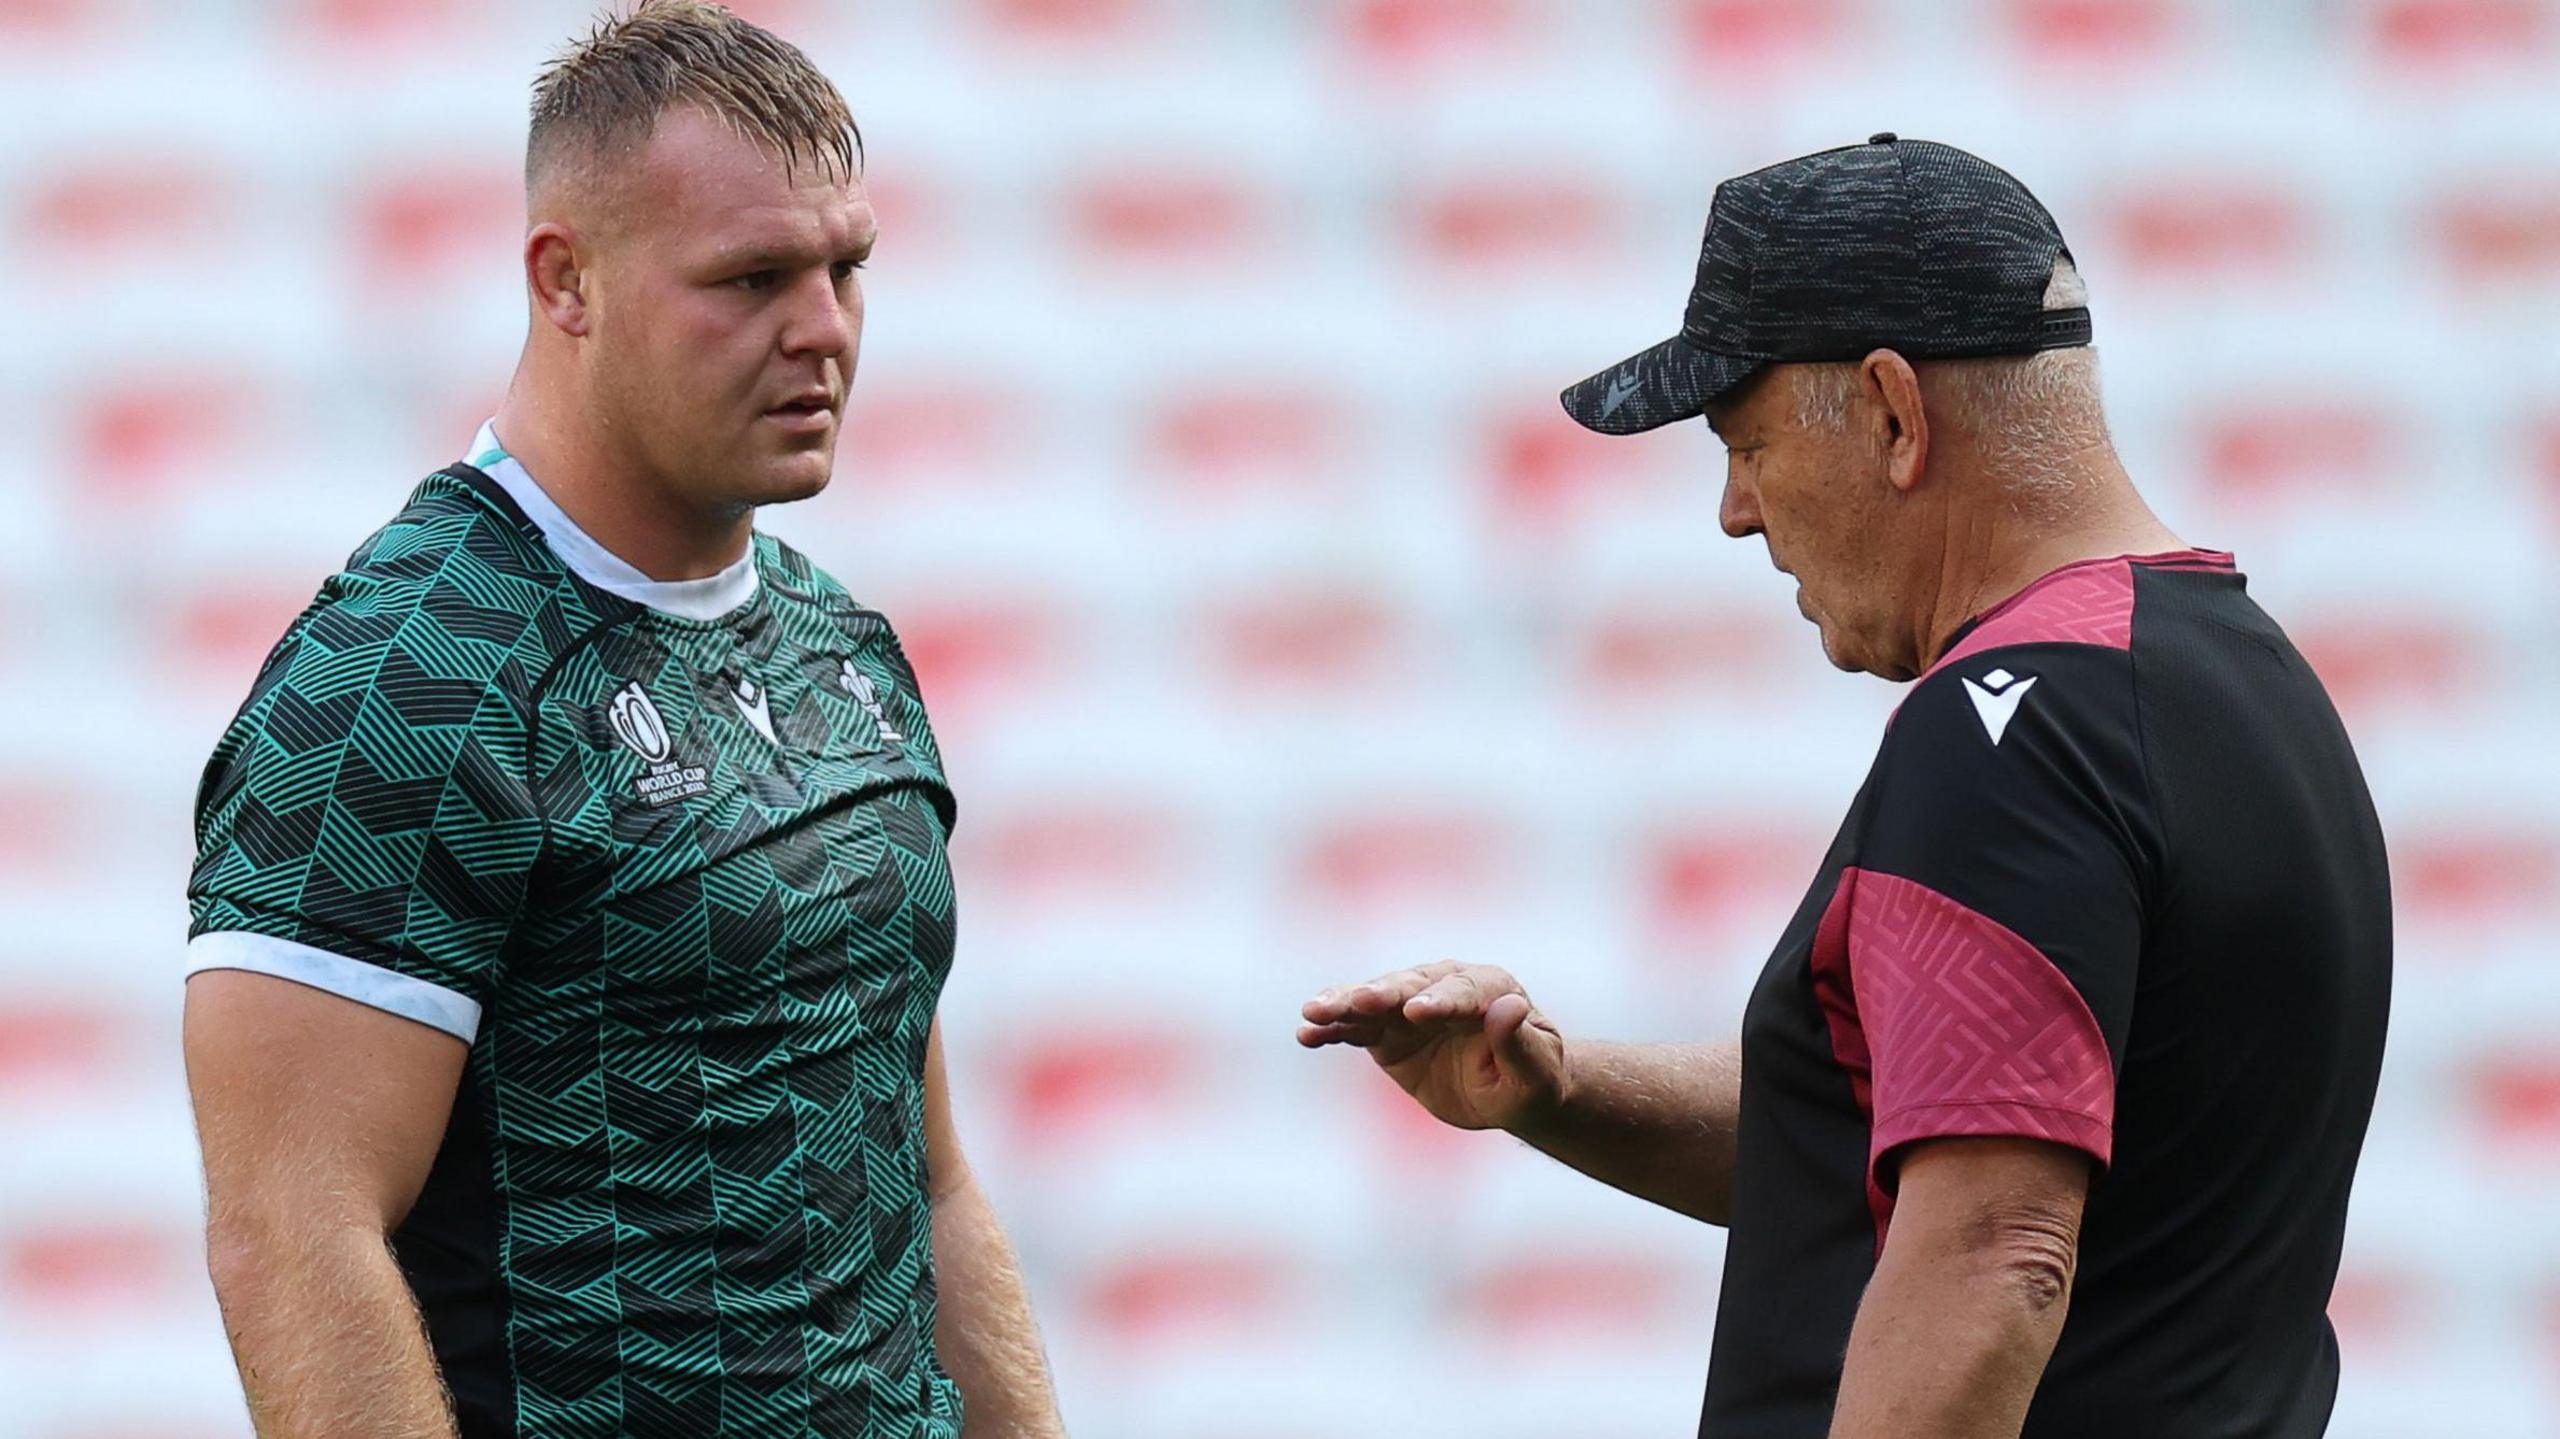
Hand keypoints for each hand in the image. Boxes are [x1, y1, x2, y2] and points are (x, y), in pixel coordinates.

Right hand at [1297, 962, 1569, 1133]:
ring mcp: (1409, 1008)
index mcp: (1488, 989)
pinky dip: (1330, 1030)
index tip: (1417, 1011)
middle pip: (1407, 987)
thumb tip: (1511, 1006)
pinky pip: (1354, 1028)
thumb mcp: (1536, 1072)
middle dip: (1381, 993)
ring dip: (1343, 1004)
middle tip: (1357, 1001)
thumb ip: (1520, 1043)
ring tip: (1312, 1012)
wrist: (1506, 1091)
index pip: (1461, 991)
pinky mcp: (1386, 1031)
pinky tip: (1306, 1034)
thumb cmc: (1531, 1080)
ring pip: (1372, 1002)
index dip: (1439, 1000)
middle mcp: (1443, 988)